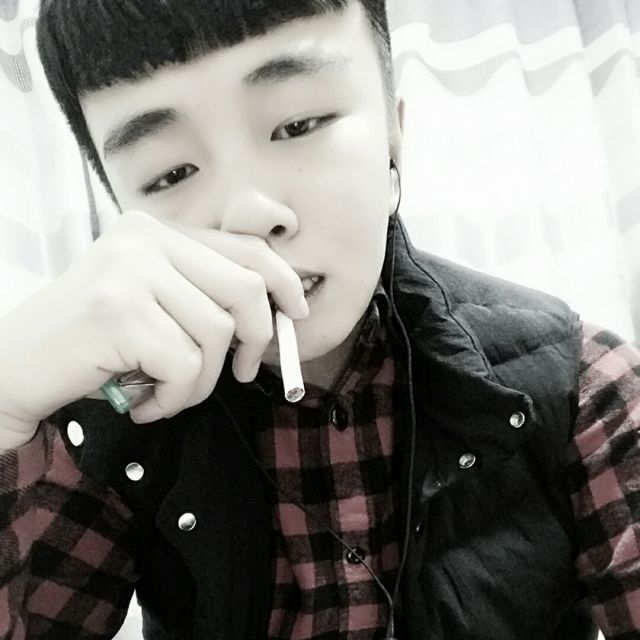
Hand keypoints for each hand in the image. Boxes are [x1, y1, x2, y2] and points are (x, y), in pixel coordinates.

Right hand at [0, 210, 306, 446]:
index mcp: (155, 231)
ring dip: (200, 381)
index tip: (297, 314)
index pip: (246, 248)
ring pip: (217, 335)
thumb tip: (275, 308)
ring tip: (164, 390)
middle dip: (254, 340)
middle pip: (245, 289)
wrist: (10, 368)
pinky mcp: (118, 312)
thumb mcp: (151, 305)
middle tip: (242, 373)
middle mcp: (144, 239)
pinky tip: (142, 401)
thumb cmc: (91, 345)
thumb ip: (201, 294)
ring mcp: (129, 271)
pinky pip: (186, 365)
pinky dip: (174, 397)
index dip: (284, 283)